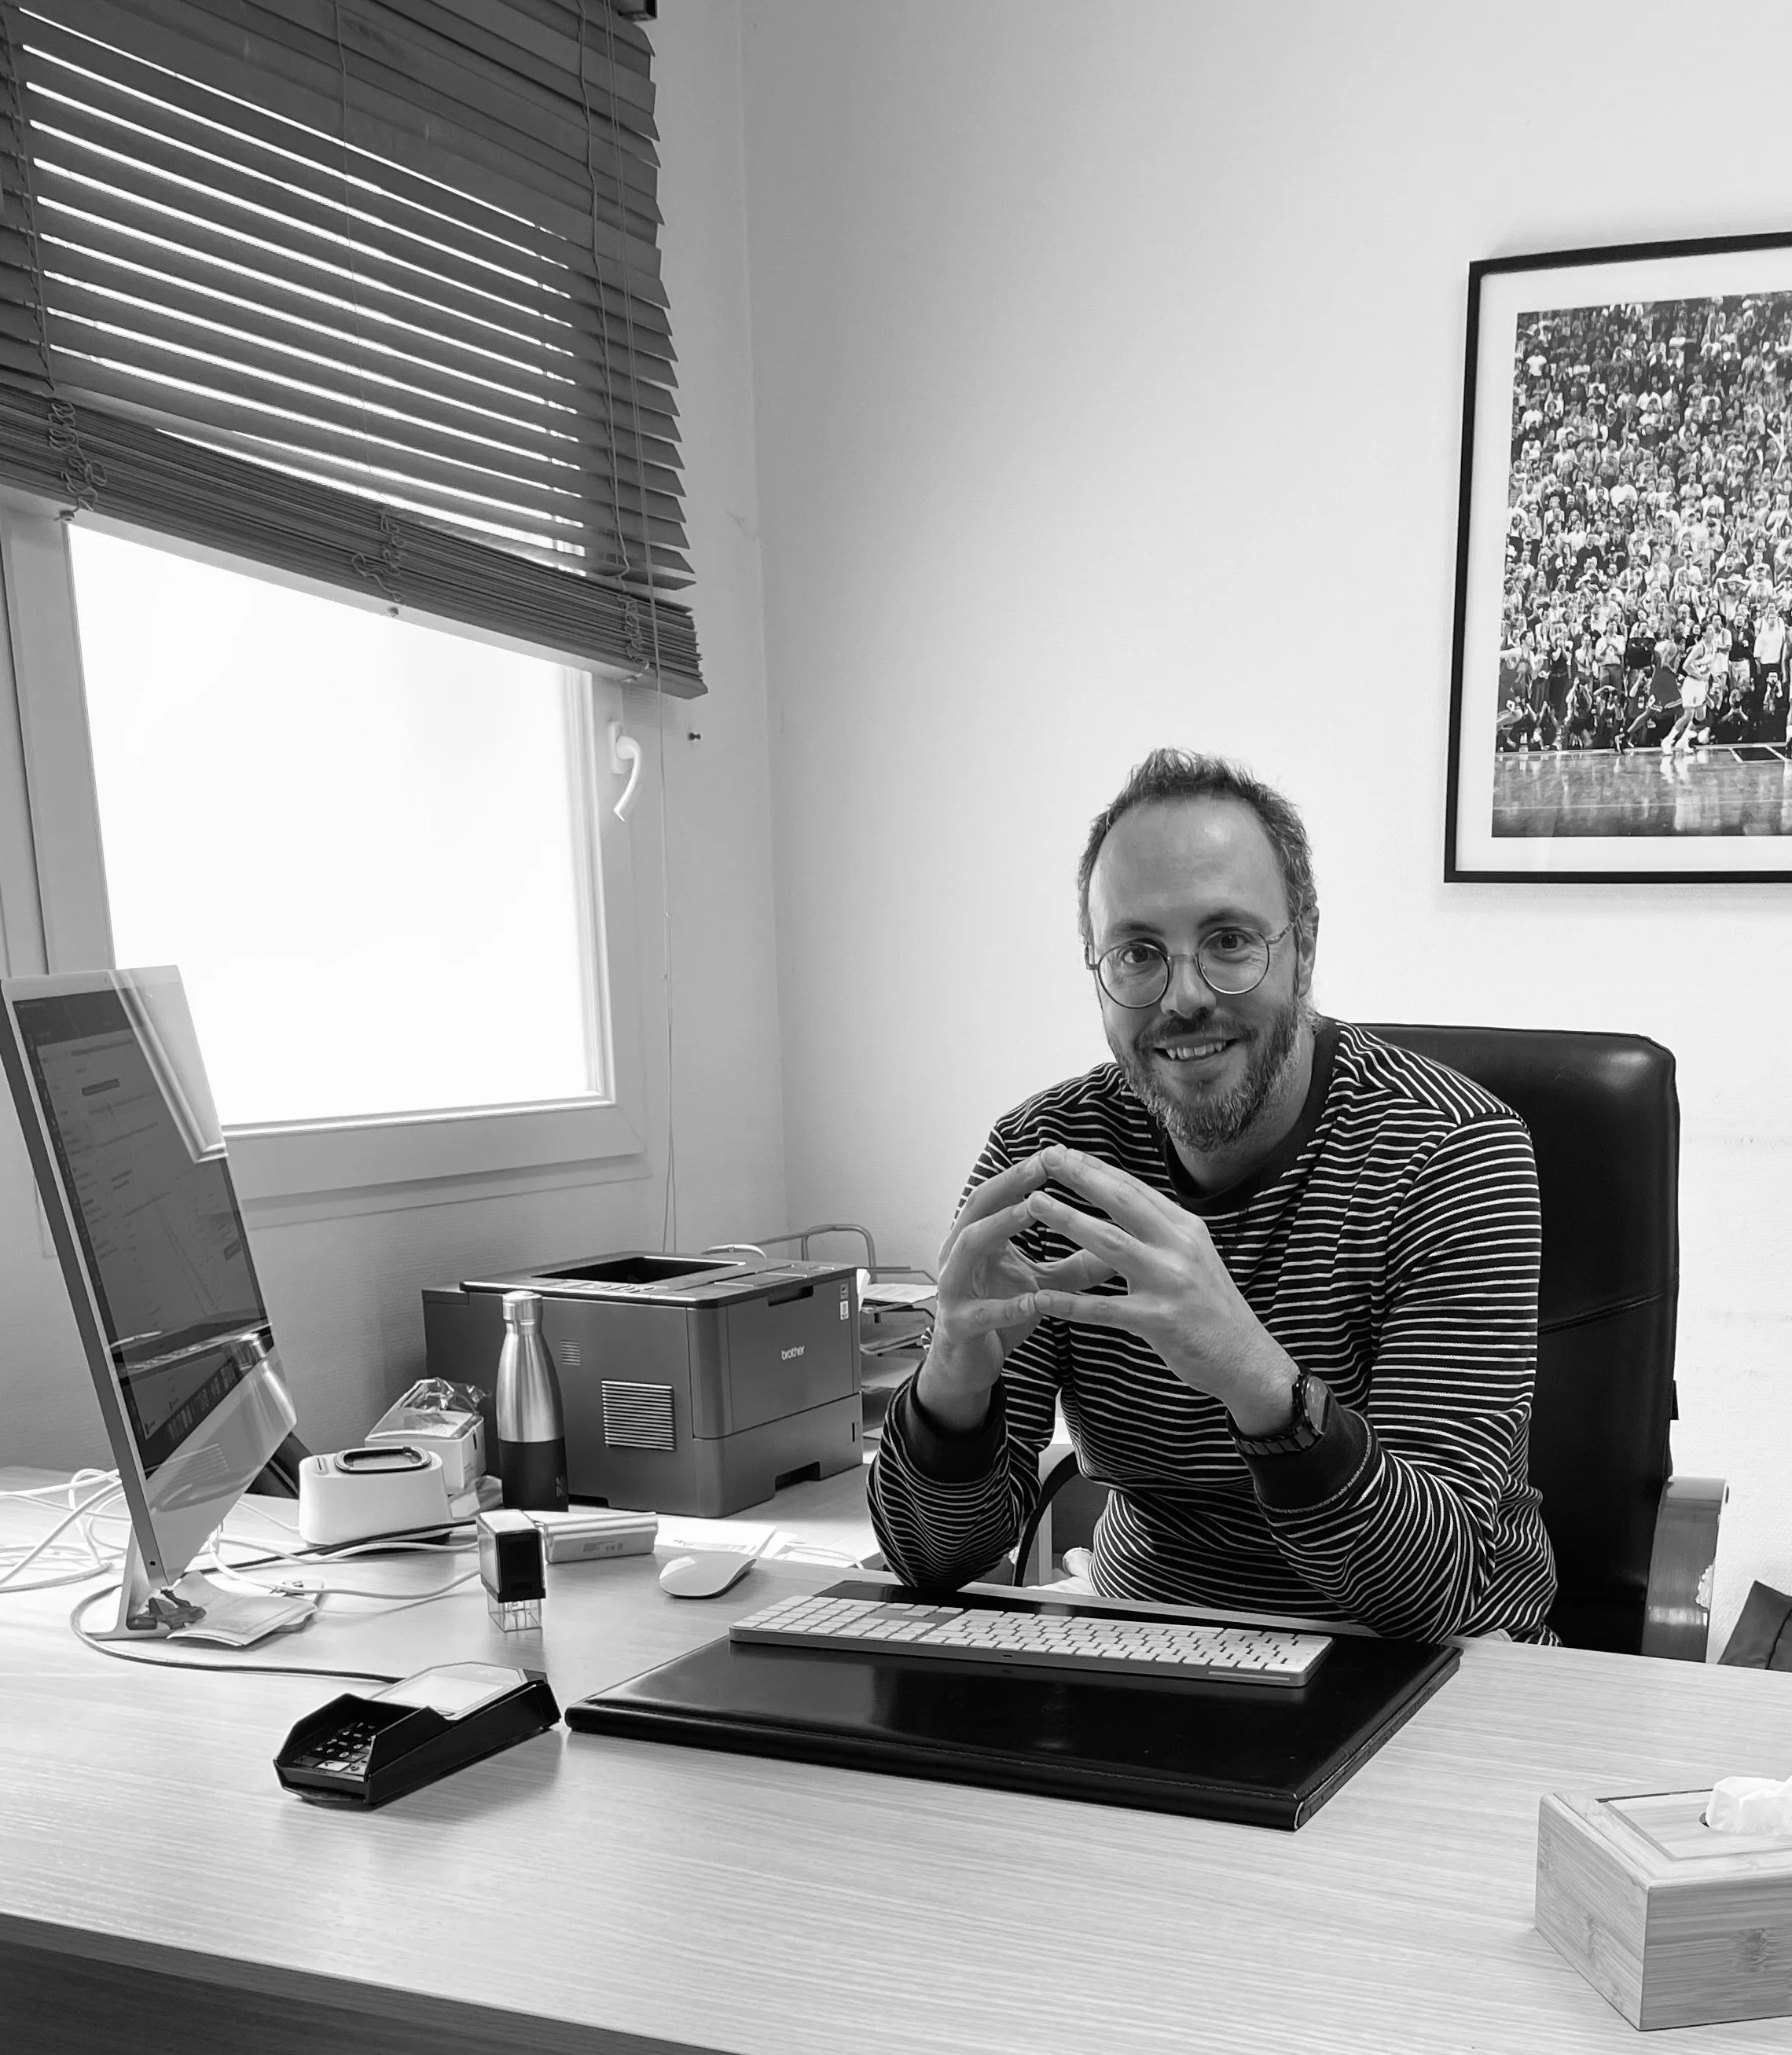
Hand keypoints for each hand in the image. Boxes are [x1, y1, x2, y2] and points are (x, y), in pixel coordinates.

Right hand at [916, 1154, 1113, 1433]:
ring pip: (971, 1246)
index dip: (1025, 1172)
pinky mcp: (958, 1324)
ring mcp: (953, 1287)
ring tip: (1030, 1210)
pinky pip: (981, 1311)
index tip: (1058, 1152)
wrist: (969, 1366)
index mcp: (979, 1238)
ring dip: (1000, 1225)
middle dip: (1009, 1183)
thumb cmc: (1001, 1316)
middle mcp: (960, 1254)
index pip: (999, 1194)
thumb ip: (1076, 1263)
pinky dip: (1007, 1305)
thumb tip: (1123, 1244)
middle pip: (978, 1206)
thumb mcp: (1043, 1284)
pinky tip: (1035, 1300)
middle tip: (1041, 1165)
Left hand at [1017, 1146, 1298, 1434]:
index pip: (1135, 1188)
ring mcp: (1171, 1283)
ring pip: (1111, 1244)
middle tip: (1044, 1159)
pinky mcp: (1160, 1320)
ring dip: (1069, 1221)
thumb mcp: (1192, 1256)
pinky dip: (1071, 1303)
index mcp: (1186, 1228)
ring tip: (1033, 1205)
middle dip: (1081, 1178)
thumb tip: (1121, 1200)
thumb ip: (1159, 1230)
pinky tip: (1041, 1298)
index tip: (1062, 1152)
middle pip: (1123, 1203)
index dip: (1096, 1168)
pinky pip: (1106, 1308)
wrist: (1245, 1358)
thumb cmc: (1209, 1306)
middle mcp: (1180, 1247)